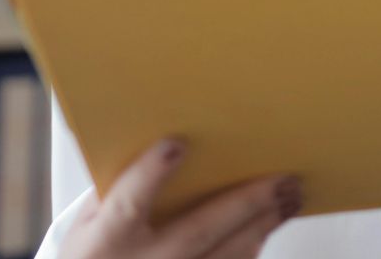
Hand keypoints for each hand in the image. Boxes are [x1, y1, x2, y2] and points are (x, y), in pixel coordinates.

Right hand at [60, 137, 298, 258]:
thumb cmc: (97, 254)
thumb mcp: (88, 222)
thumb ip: (115, 187)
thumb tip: (151, 133)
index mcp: (108, 239)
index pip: (129, 204)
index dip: (151, 175)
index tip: (176, 144)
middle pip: (199, 232)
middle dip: (244, 203)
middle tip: (281, 177)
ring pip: (226, 255)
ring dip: (263, 224)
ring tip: (291, 195)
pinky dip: (254, 246)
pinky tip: (272, 223)